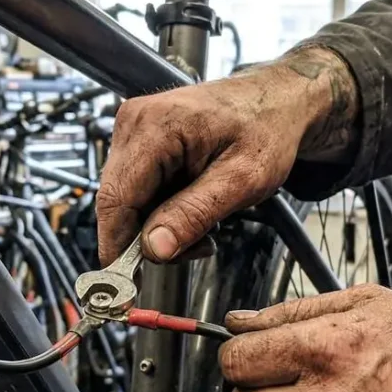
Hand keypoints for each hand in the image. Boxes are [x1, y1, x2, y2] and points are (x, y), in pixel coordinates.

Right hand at [96, 47, 359, 264]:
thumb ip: (194, 214)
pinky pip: (136, 191)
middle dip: (148, 239)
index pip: (115, 200)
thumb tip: (153, 250)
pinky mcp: (138, 141)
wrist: (275, 101)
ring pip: (125, 202)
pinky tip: (192, 205)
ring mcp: (132, 129)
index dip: (117, 249)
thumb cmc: (266, 129)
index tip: (124, 290)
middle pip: (117, 204)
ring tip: (204, 221)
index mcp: (155, 126)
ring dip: (158, 227)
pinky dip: (160, 211)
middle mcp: (133, 122)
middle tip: (197, 247)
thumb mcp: (242, 180)